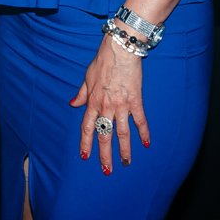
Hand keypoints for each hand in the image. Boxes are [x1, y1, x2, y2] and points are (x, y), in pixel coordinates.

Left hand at [70, 35, 149, 173]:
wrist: (119, 50)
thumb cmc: (102, 61)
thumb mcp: (87, 77)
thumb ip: (81, 94)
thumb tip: (72, 104)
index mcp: (93, 101)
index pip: (88, 127)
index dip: (86, 143)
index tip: (85, 157)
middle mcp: (106, 106)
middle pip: (105, 135)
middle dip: (105, 155)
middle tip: (107, 170)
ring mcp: (121, 105)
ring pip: (122, 133)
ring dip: (124, 150)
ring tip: (126, 163)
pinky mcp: (135, 100)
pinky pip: (140, 120)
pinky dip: (144, 132)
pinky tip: (147, 144)